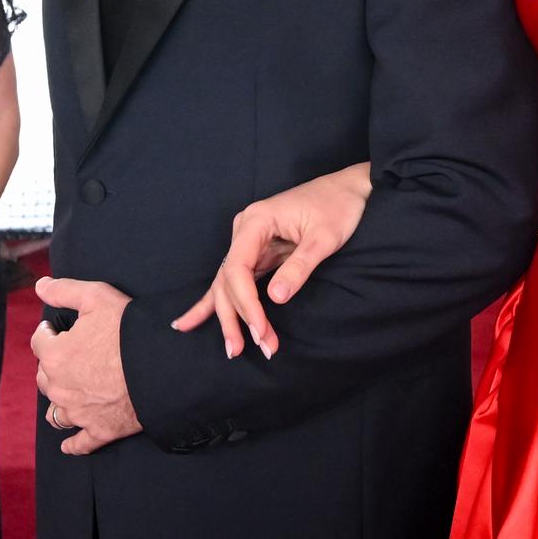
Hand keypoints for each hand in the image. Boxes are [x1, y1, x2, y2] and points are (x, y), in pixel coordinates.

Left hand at [32, 277, 140, 454]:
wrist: (162, 368)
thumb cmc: (130, 332)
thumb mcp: (97, 297)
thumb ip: (65, 290)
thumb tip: (40, 285)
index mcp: (56, 355)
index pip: (39, 341)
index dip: (46, 332)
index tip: (54, 328)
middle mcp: (60, 387)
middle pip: (44, 377)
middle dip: (52, 365)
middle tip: (69, 356)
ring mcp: (78, 413)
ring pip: (55, 412)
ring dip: (58, 402)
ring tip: (67, 393)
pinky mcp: (98, 431)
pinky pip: (78, 443)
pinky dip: (72, 444)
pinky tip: (69, 443)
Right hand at [174, 163, 371, 359]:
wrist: (348, 189)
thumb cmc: (338, 207)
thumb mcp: (324, 238)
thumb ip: (299, 267)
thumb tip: (275, 299)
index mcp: (256, 220)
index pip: (237, 269)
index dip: (246, 303)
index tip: (261, 329)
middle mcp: (245, 229)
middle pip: (228, 280)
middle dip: (238, 317)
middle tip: (250, 349)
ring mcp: (248, 240)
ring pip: (228, 284)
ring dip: (232, 317)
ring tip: (233, 349)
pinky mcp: (257, 251)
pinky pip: (234, 279)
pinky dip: (216, 302)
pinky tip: (189, 322)